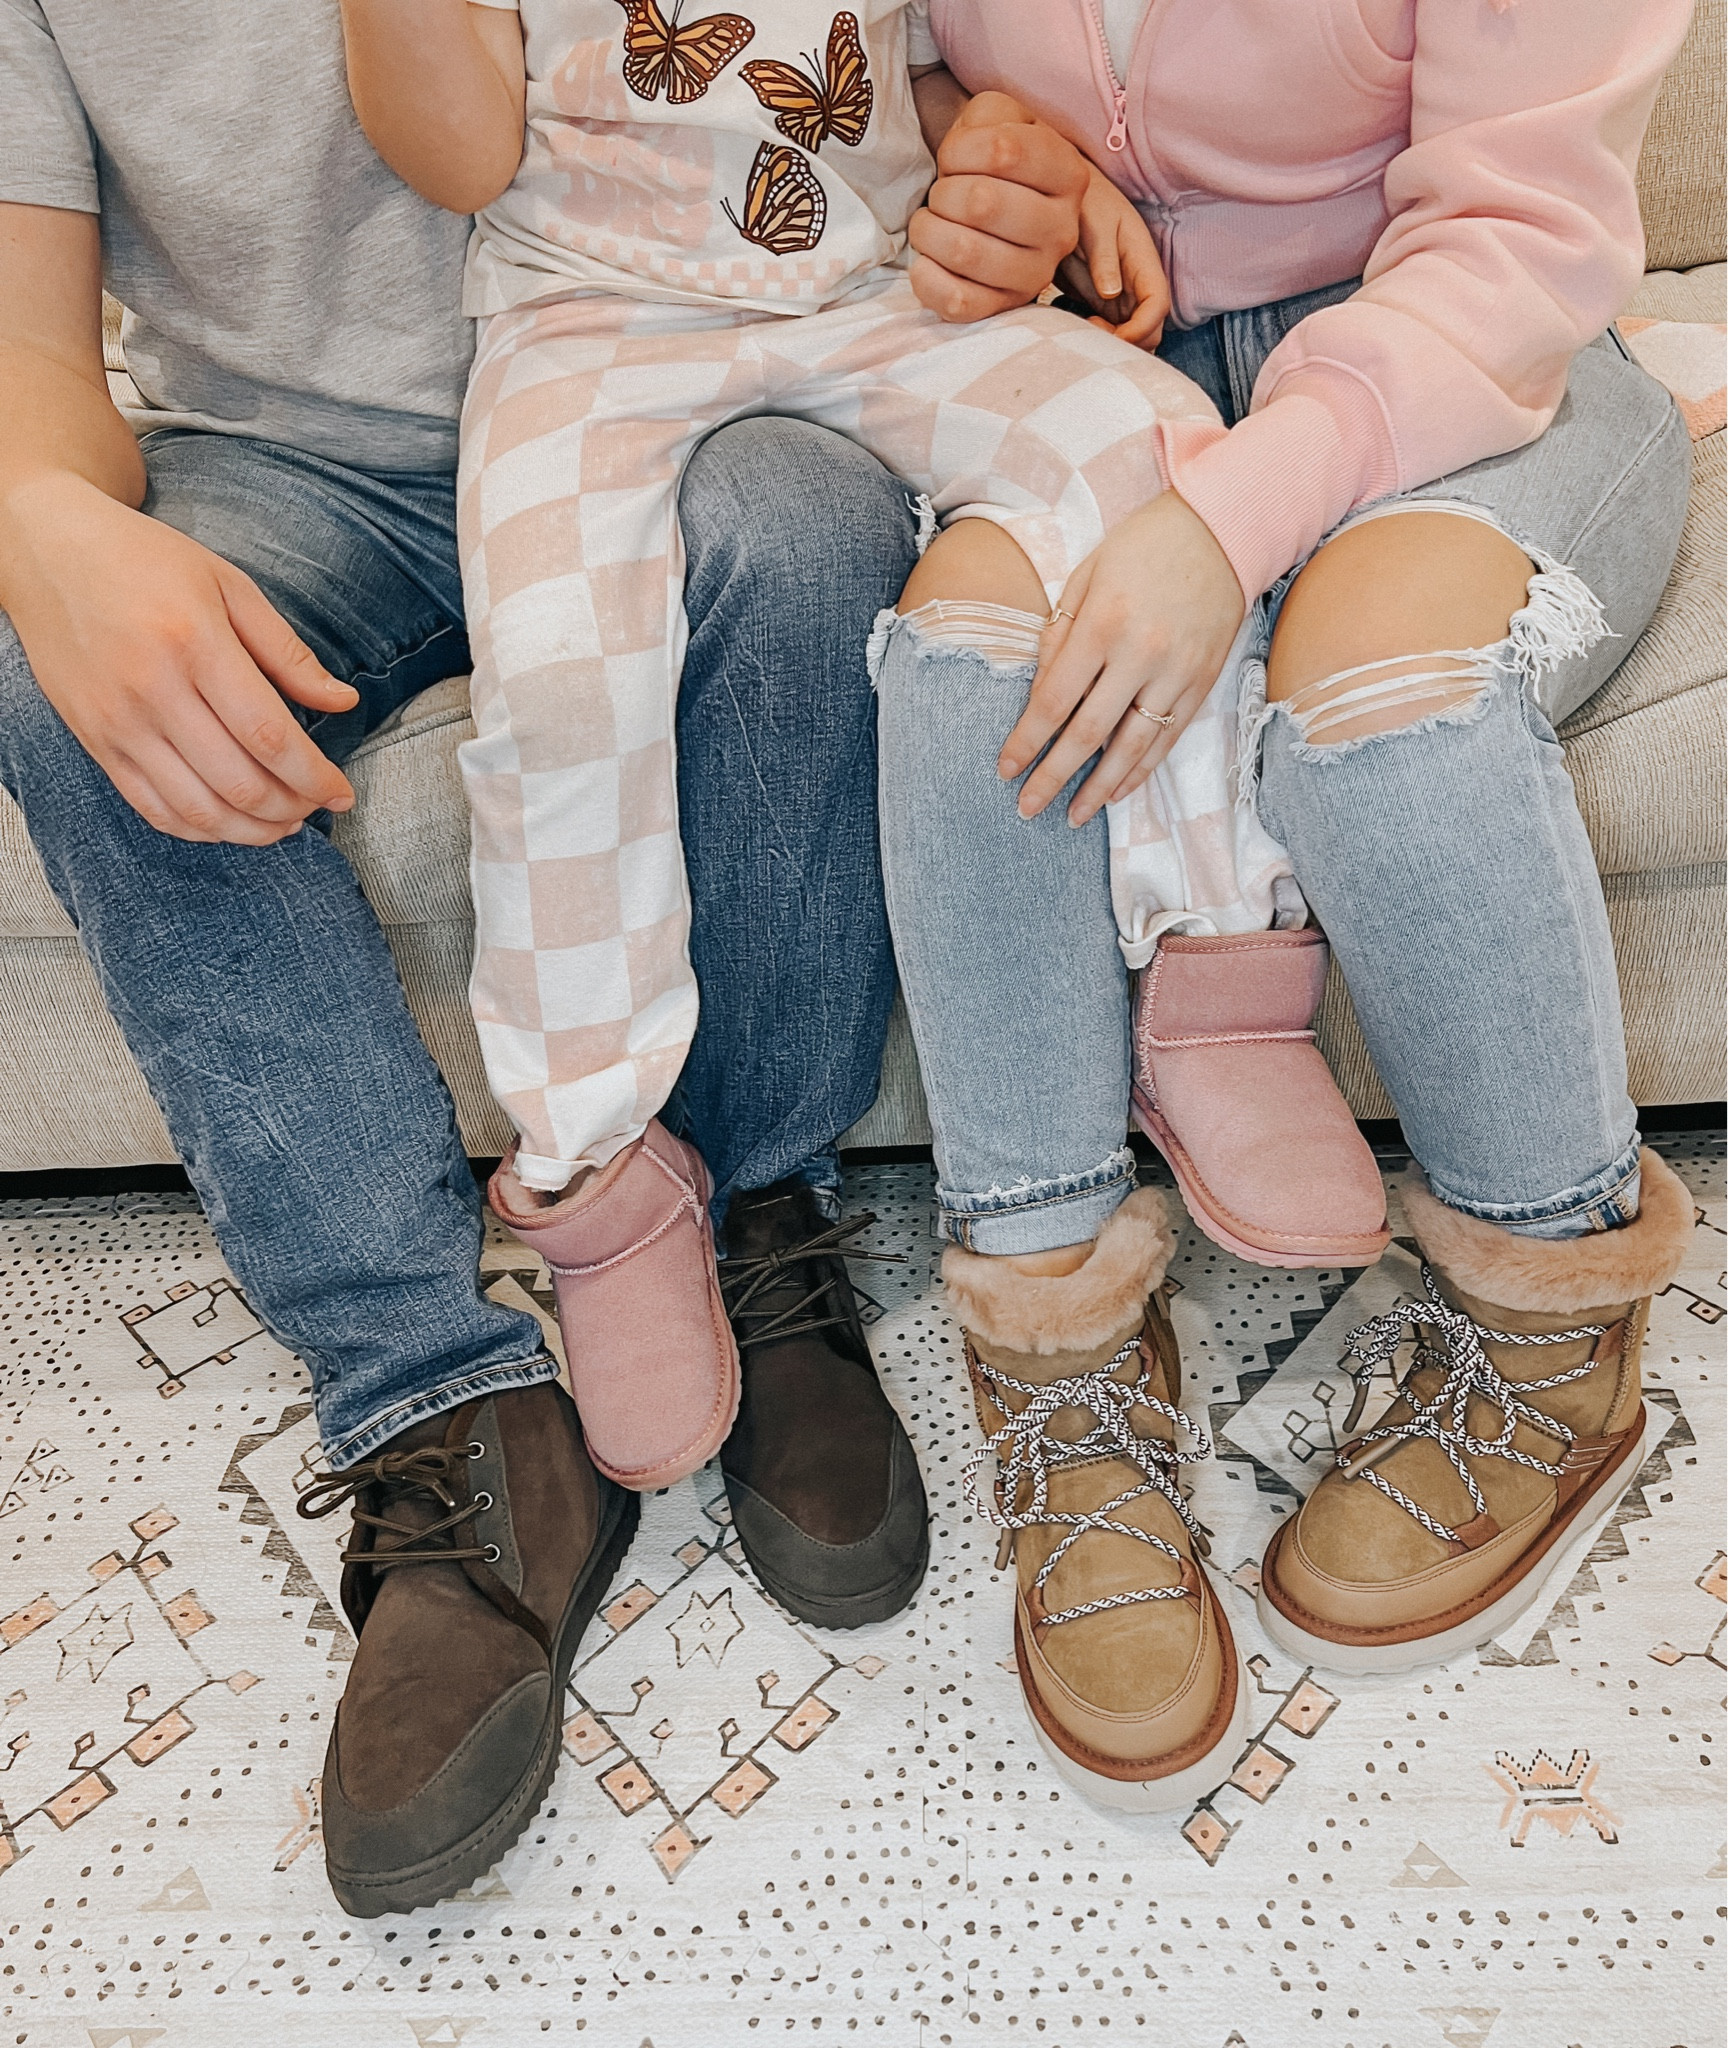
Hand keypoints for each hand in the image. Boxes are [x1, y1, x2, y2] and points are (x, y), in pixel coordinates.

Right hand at [3, 476, 358, 842]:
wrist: (48, 551)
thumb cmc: (145, 561)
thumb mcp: (229, 586)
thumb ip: (288, 653)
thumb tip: (343, 702)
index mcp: (195, 643)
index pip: (269, 737)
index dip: (314, 777)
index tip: (341, 793)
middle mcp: (153, 689)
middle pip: (239, 782)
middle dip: (292, 808)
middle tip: (315, 805)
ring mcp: (118, 722)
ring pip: (197, 809)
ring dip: (252, 831)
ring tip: (284, 823)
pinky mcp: (95, 741)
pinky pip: (152, 808)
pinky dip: (200, 829)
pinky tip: (231, 822)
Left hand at [909, 92, 1088, 323]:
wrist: (999, 209)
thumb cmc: (994, 162)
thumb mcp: (1001, 118)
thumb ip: (987, 117)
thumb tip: (962, 152)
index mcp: (1069, 174)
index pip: (1003, 151)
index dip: (959, 150)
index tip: (951, 158)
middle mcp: (1062, 229)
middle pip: (982, 202)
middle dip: (943, 193)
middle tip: (941, 196)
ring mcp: (1037, 275)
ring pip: (964, 250)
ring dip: (928, 231)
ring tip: (929, 224)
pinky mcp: (1005, 308)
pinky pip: (957, 301)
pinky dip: (926, 277)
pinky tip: (927, 260)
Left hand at [999, 492, 1244, 826]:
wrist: (1223, 527)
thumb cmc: (1143, 545)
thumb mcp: (1086, 574)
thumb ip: (1059, 633)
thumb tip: (1039, 691)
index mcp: (1101, 624)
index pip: (1053, 701)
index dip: (1026, 741)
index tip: (1006, 769)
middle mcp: (1139, 655)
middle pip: (1087, 734)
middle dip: (1053, 776)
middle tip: (1027, 807)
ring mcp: (1176, 672)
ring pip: (1132, 747)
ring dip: (1099, 788)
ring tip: (1073, 816)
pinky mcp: (1202, 681)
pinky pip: (1167, 737)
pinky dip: (1141, 770)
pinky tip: (1117, 791)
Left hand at [1057, 167, 1168, 349]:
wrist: (1071, 197)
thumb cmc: (1087, 202)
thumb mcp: (1094, 223)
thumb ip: (1104, 258)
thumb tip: (1111, 293)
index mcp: (1143, 260)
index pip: (1158, 303)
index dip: (1142, 327)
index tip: (1116, 337)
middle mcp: (1138, 282)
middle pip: (1151, 328)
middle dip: (1129, 343)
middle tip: (1093, 334)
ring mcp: (1122, 295)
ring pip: (1134, 335)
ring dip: (1115, 345)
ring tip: (1084, 330)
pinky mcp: (1103, 302)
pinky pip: (1113, 330)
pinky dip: (1101, 340)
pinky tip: (1079, 329)